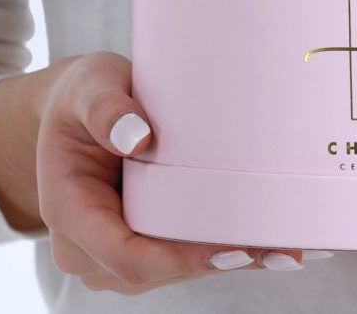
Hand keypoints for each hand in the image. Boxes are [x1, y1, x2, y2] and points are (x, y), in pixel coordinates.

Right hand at [37, 52, 324, 294]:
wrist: (75, 113)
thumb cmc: (81, 98)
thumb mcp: (87, 86)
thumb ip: (105, 107)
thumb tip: (137, 137)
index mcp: (69, 209)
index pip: (125, 254)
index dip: (180, 259)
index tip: (232, 249)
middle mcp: (87, 245)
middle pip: (158, 269)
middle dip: (219, 261)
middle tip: (283, 249)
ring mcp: (113, 252)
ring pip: (174, 270)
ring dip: (229, 261)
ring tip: (287, 248)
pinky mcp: (140, 244)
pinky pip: (181, 257)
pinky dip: (223, 251)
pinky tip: (269, 244)